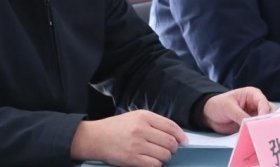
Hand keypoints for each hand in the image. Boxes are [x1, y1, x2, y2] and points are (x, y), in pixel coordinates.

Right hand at [70, 110, 186, 166]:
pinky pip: (155, 164)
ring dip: (165, 157)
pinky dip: (156, 164)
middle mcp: (141, 129)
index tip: (184, 141)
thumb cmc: (115, 127)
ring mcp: (137, 144)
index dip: (180, 135)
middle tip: (168, 149)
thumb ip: (154, 123)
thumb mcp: (134, 117)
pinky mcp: (133, 158)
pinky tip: (150, 160)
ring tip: (157, 155)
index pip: (171, 126)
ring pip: (164, 154)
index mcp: (143, 116)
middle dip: (173, 148)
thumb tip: (175, 135)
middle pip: (170, 142)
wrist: (96, 138)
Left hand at [201, 87, 273, 133]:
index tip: (262, 122)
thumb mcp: (228, 108)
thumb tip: (252, 125)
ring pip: (266, 122)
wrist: (209, 115)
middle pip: (269, 112)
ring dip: (265, 128)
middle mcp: (256, 104)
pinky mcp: (252, 125)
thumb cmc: (218, 105)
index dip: (265, 112)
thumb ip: (240, 116)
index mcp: (252, 94)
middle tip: (267, 131)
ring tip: (265, 137)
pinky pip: (259, 130)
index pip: (263, 102)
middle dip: (269, 121)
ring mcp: (255, 115)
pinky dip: (260, 134)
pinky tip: (260, 140)